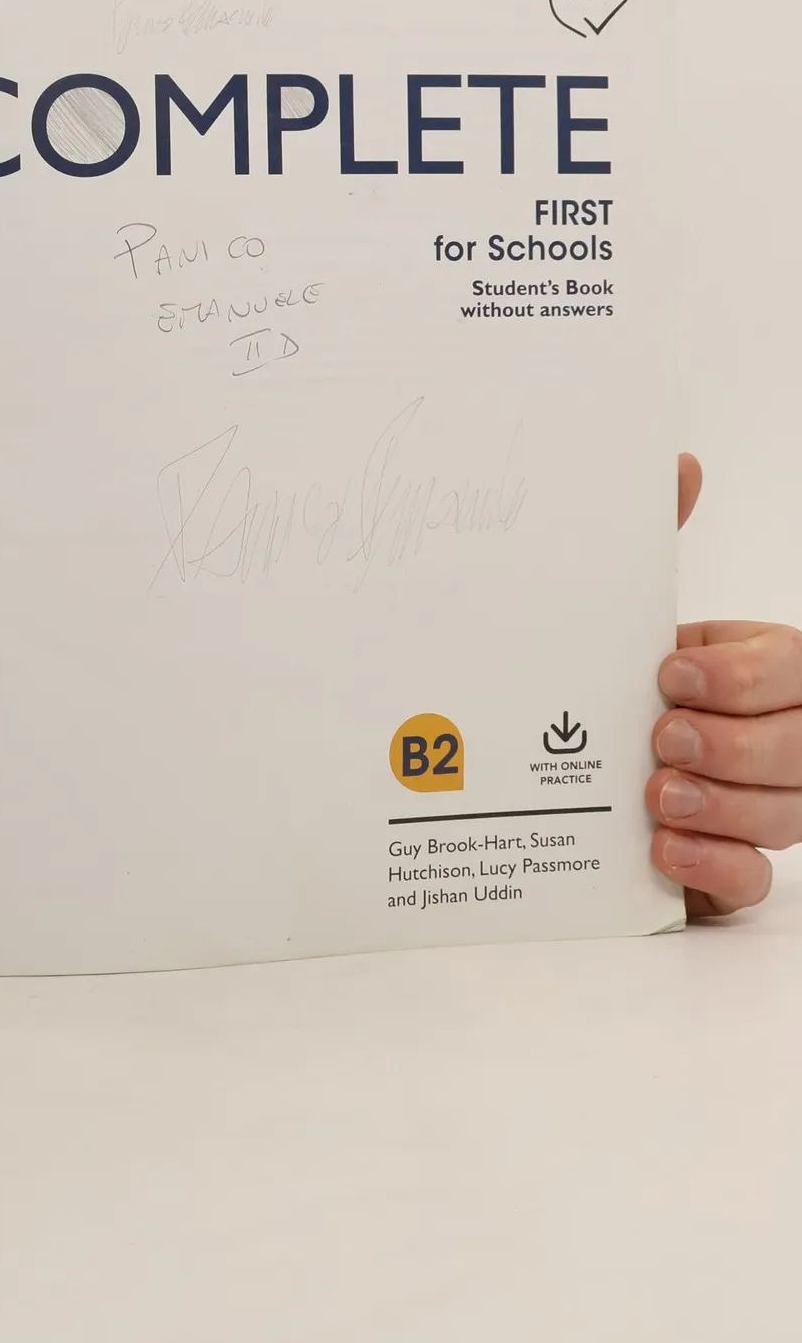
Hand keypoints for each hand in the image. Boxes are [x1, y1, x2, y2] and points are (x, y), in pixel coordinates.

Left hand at [648, 454, 801, 915]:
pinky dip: (714, 865)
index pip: (797, 668)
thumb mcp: (633, 612)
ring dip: (722, 806)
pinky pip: (753, 878)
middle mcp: (781, 736)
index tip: (670, 674)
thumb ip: (657, 542)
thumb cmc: (621, 679)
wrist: (563, 753)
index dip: (745, 676)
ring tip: (655, 795)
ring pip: (786, 815)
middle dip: (736, 746)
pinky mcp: (731, 864)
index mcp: (768, 668)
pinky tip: (666, 848)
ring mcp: (766, 803)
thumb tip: (680, 464)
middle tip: (661, 738)